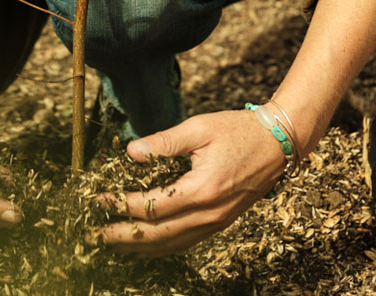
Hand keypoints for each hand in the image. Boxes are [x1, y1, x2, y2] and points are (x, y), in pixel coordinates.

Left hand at [97, 109, 288, 255]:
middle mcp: (209, 213)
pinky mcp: (221, 222)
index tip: (100, 199)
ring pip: (172, 244)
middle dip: (124, 236)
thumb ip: (164, 142)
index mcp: (202, 188)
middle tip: (97, 234)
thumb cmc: (239, 130)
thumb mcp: (200, 128)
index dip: (122, 205)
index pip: (151, 206)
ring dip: (141, 246)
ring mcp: (217, 222)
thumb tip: (132, 152)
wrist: (279, 142)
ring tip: (115, 244)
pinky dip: (163, 246)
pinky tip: (148, 244)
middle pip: (158, 234)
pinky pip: (187, 242)